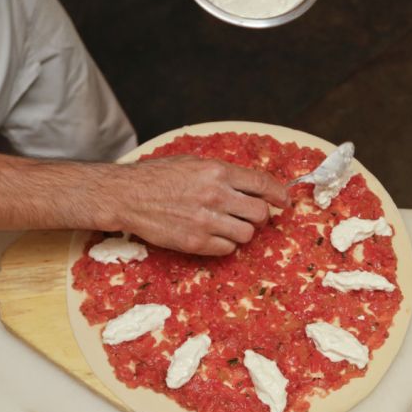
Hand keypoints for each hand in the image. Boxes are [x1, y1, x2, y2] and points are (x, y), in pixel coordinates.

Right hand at [100, 155, 289, 255]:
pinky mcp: (195, 242)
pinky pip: (228, 249)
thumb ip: (222, 173)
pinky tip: (213, 236)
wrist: (127, 195)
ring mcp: (206, 221)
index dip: (279, 194)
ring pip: (247, 234)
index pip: (262, 184)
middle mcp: (215, 195)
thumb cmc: (157, 176)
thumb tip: (248, 184)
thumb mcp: (193, 162)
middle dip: (260, 216)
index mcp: (217, 171)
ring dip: (243, 232)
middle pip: (260, 213)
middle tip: (251, 216)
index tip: (284, 202)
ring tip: (228, 226)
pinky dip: (225, 245)